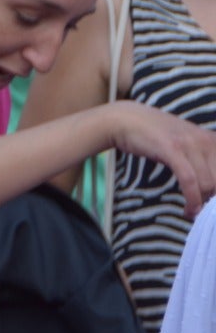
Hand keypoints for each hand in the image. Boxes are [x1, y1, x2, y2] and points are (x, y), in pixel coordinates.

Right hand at [108, 102, 215, 216]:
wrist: (126, 119)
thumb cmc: (153, 134)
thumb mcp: (184, 142)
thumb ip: (200, 158)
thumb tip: (210, 185)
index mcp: (212, 139)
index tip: (211, 204)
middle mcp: (206, 140)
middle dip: (213, 200)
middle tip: (203, 212)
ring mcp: (189, 144)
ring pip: (208, 183)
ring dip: (202, 204)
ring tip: (193, 213)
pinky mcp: (172, 150)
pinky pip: (189, 180)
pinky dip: (192, 199)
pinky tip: (188, 210)